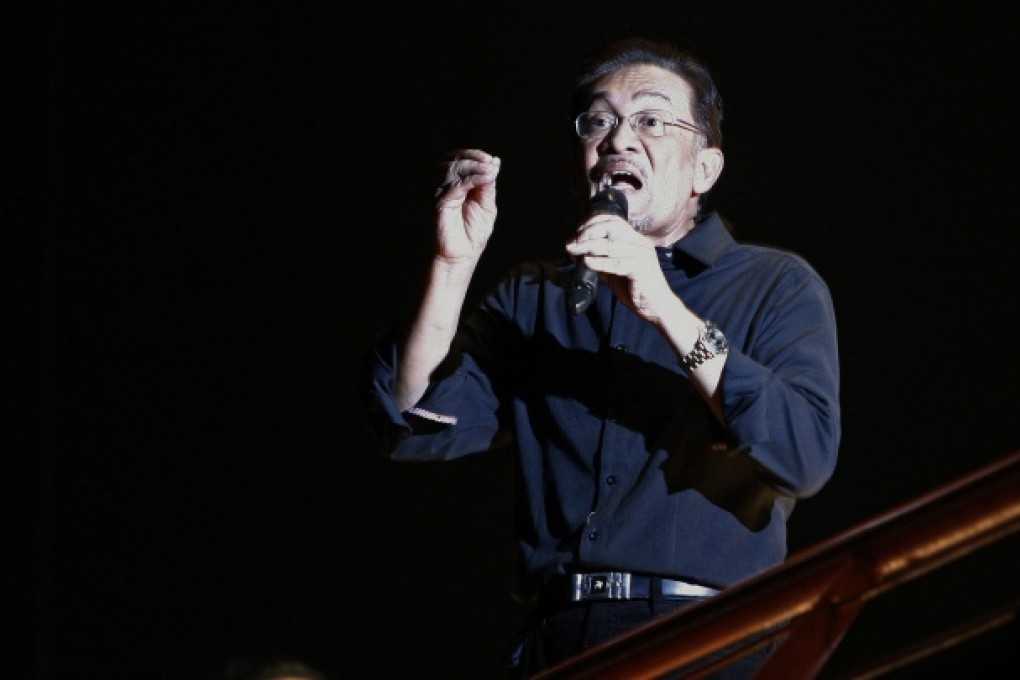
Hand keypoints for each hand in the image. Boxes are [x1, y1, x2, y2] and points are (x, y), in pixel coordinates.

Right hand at [433, 149, 500, 264]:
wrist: (460, 257)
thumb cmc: (471, 235)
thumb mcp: (487, 206)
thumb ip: (488, 185)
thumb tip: (494, 162)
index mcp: (454, 185)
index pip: (459, 160)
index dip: (474, 156)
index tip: (491, 159)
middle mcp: (443, 187)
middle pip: (453, 160)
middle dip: (473, 158)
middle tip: (489, 163)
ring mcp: (438, 194)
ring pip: (450, 169)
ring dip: (472, 166)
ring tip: (488, 171)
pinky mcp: (437, 204)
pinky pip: (453, 186)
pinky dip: (470, 180)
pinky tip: (483, 179)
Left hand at [565, 215, 677, 322]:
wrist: (657, 307)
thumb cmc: (637, 289)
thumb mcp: (615, 271)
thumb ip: (601, 261)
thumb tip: (578, 254)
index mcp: (636, 240)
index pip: (614, 221)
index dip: (593, 223)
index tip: (577, 232)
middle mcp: (640, 244)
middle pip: (612, 228)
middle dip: (589, 232)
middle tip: (573, 242)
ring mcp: (642, 255)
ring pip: (612, 245)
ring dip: (588, 246)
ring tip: (573, 250)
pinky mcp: (642, 269)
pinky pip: (617, 263)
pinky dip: (600, 262)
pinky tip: (587, 262)